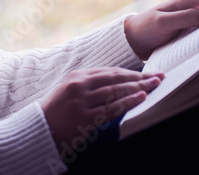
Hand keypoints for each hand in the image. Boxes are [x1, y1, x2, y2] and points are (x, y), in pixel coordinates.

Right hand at [41, 67, 163, 155]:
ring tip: (154, 84)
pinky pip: (111, 108)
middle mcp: (80, 84)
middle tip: (159, 76)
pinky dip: (128, 101)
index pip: (111, 71)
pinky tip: (141, 96)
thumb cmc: (58, 110)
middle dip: (140, 76)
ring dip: (138, 87)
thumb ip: (91, 84)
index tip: (147, 72)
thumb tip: (119, 82)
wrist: (39, 128)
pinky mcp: (84, 117)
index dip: (132, 71)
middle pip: (117, 78)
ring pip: (116, 90)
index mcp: (78, 75)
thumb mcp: (71, 90)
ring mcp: (82, 100)